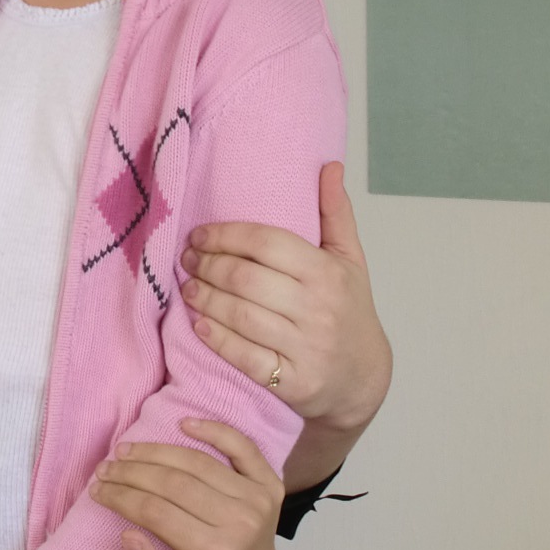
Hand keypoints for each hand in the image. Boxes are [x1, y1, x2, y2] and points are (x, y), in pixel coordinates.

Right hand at [91, 421, 309, 549]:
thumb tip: (128, 535)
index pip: (156, 512)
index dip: (121, 497)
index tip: (97, 489)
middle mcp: (241, 523)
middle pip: (174, 483)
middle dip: (131, 472)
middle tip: (105, 468)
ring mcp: (259, 500)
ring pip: (198, 462)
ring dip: (156, 451)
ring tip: (125, 450)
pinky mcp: (271, 483)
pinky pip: (242, 447)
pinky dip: (214, 430)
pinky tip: (183, 423)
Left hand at [182, 163, 391, 433]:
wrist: (363, 378)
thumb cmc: (349, 310)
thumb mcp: (350, 260)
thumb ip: (336, 213)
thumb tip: (330, 166)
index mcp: (329, 273)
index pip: (268, 244)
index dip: (226, 236)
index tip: (200, 234)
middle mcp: (319, 309)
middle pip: (247, 279)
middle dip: (208, 266)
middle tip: (187, 259)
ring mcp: (307, 348)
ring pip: (241, 316)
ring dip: (205, 299)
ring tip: (188, 287)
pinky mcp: (294, 382)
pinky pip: (245, 358)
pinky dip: (217, 338)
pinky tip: (199, 323)